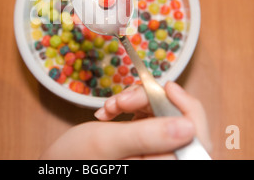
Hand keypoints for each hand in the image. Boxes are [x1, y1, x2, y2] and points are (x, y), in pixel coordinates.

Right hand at [39, 82, 210, 158]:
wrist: (57, 164)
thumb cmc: (75, 159)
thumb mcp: (109, 143)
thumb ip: (148, 135)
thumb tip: (188, 127)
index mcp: (161, 167)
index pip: (196, 138)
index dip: (187, 107)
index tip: (167, 86)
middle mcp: (163, 160)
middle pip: (177, 121)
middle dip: (150, 101)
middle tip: (122, 99)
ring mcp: (155, 151)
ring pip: (162, 113)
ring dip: (136, 101)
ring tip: (110, 106)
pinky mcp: (145, 142)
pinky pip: (149, 114)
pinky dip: (130, 106)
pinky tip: (111, 109)